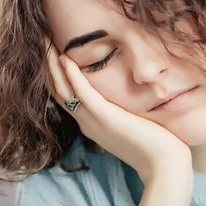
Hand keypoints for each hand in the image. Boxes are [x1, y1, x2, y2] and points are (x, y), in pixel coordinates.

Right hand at [44, 35, 192, 183]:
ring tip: (45, 41)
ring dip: (52, 65)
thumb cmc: (154, 144)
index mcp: (90, 123)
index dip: (53, 73)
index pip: (64, 95)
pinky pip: (83, 94)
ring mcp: (94, 121)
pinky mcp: (107, 118)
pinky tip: (65, 58)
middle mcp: (86, 122)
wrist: (164, 166)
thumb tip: (120, 96)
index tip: (49, 51)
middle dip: (47, 64)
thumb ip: (118, 111)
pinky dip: (72, 76)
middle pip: (57, 89)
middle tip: (40, 39)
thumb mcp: (129, 125)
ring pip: (64, 89)